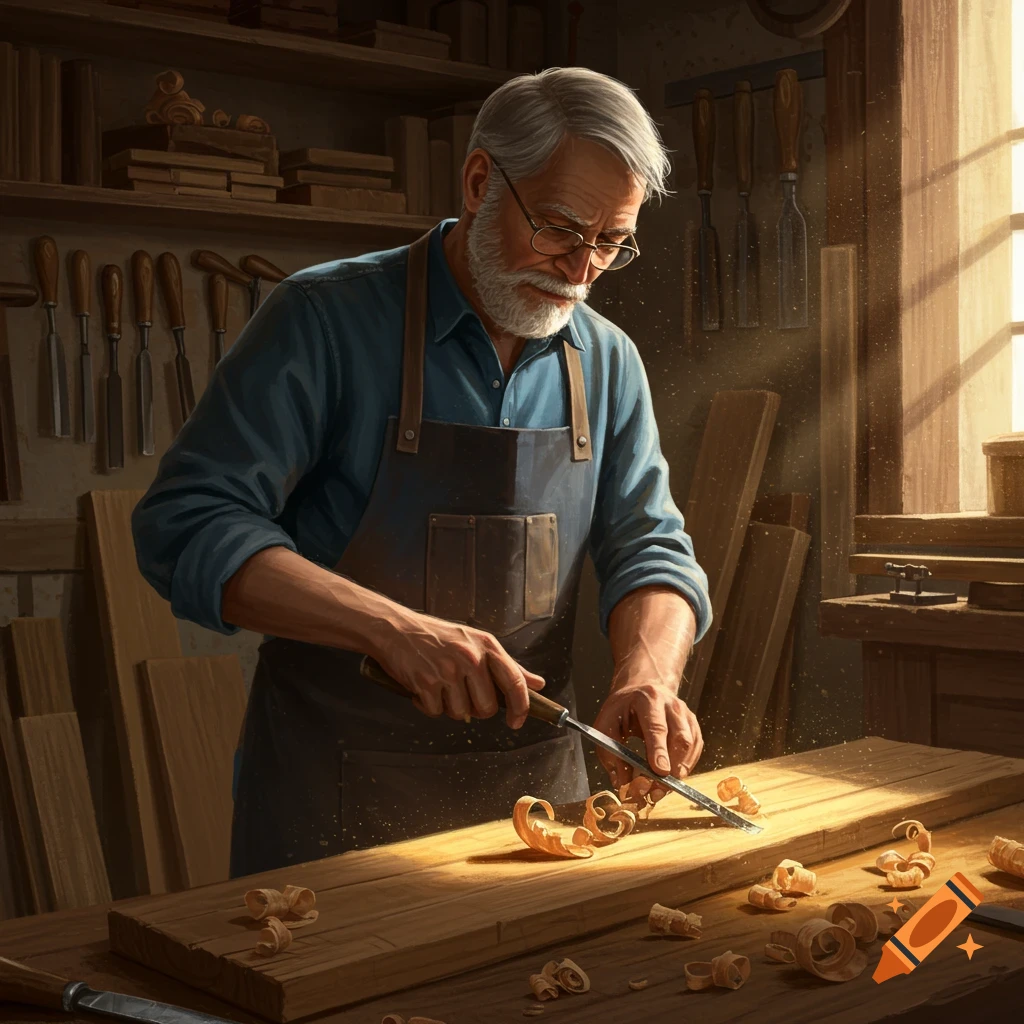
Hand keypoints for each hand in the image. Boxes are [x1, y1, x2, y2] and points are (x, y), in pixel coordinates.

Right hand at [372, 611, 543, 728]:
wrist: (395, 629)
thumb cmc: (437, 636)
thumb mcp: (476, 642)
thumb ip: (508, 665)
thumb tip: (538, 684)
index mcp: (487, 645)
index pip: (514, 682)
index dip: (520, 707)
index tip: (516, 722)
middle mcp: (470, 657)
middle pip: (487, 707)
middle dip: (476, 710)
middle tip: (462, 695)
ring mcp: (448, 670)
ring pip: (461, 713)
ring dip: (450, 707)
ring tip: (440, 687)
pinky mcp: (426, 682)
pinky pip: (436, 712)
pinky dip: (429, 706)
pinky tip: (424, 689)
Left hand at [591, 678, 702, 803]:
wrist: (642, 690)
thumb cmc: (622, 709)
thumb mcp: (606, 725)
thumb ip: (611, 754)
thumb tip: (621, 784)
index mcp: (648, 699)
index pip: (656, 727)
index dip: (659, 750)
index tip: (660, 771)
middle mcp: (672, 705)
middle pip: (679, 738)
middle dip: (671, 767)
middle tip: (656, 790)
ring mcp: (686, 715)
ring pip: (690, 746)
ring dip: (678, 771)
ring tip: (660, 789)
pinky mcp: (693, 726)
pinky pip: (695, 750)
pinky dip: (685, 767)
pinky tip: (671, 777)